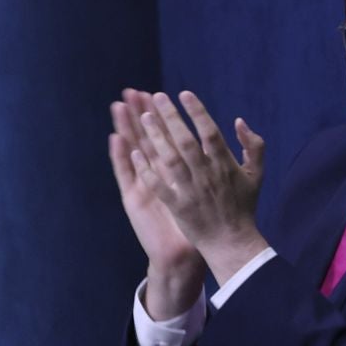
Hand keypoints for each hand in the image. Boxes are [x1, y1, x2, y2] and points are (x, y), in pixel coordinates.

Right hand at [110, 90, 202, 319]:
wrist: (183, 254)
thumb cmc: (199, 222)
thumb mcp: (211, 190)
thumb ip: (220, 163)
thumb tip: (230, 133)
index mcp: (174, 169)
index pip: (166, 136)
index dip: (161, 116)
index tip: (157, 93)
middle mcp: (156, 174)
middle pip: (145, 138)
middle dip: (140, 114)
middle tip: (133, 90)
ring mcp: (143, 184)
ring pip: (133, 150)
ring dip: (126, 128)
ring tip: (119, 105)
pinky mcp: (135, 199)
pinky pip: (126, 174)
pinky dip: (121, 157)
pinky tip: (116, 138)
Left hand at [130, 91, 268, 283]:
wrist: (232, 241)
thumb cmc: (244, 206)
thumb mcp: (257, 174)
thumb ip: (254, 146)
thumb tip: (240, 121)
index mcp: (226, 165)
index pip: (210, 132)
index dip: (197, 112)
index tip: (184, 94)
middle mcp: (207, 174)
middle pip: (185, 140)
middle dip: (170, 117)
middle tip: (156, 97)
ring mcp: (191, 190)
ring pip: (169, 158)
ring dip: (155, 137)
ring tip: (142, 117)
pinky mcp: (178, 206)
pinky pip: (159, 185)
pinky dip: (146, 169)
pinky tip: (134, 153)